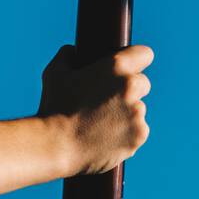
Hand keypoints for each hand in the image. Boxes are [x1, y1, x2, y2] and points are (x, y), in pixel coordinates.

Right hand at [38, 43, 152, 175]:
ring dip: (127, 114)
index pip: (144, 54)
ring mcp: (137, 113)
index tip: (131, 67)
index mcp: (116, 67)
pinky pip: (137, 132)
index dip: (136, 60)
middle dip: (130, 91)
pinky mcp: (138, 136)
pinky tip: (107, 138)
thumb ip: (67, 56)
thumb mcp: (54, 73)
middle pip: (143, 84)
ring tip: (101, 124)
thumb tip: (72, 51)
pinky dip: (126, 135)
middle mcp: (132, 87)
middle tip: (107, 102)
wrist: (56, 146)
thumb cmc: (53, 108)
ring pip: (138, 110)